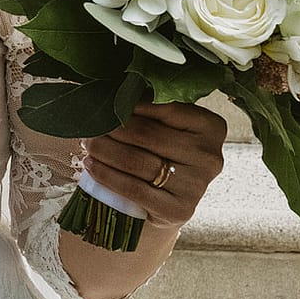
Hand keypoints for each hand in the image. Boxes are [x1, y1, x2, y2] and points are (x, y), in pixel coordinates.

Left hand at [83, 101, 226, 230]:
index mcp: (211, 127)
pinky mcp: (179, 210)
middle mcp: (210, 156)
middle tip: (91, 125)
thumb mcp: (166, 125)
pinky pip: (133, 188)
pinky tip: (91, 165)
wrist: (169, 200)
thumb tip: (113, 88)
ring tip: (88, 143)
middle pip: (145, 134)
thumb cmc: (164, 152)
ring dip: (104, 150)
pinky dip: (106, 175)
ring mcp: (197, 186)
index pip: (165, 107)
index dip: (130, 104)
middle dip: (111, 128)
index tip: (106, 102)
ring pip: (136, 160)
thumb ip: (149, 105)